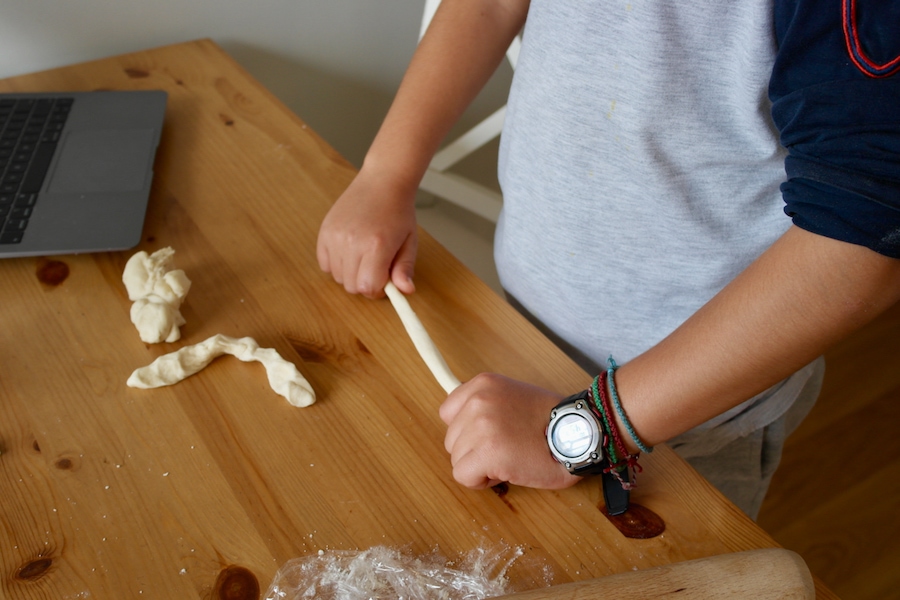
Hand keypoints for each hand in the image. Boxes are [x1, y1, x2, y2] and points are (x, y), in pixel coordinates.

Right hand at [317, 167, 417, 297]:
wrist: (381, 183)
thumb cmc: (398, 212)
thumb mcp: (409, 242)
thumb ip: (405, 268)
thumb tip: (405, 291)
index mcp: (376, 246)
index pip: (368, 287)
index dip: (378, 290)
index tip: (385, 281)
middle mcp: (352, 242)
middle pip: (351, 286)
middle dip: (365, 283)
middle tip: (376, 266)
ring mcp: (335, 237)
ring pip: (338, 277)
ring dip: (351, 274)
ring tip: (363, 255)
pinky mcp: (325, 232)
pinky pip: (325, 264)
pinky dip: (336, 264)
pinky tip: (350, 251)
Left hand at [439, 373, 580, 489]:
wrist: (580, 432)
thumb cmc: (551, 421)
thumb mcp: (512, 395)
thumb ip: (486, 406)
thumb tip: (462, 428)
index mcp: (483, 384)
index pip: (448, 413)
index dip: (468, 431)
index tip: (492, 435)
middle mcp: (478, 401)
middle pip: (452, 440)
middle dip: (475, 450)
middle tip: (508, 448)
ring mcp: (480, 427)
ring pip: (457, 460)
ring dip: (480, 466)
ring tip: (511, 458)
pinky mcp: (487, 453)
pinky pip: (464, 477)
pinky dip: (482, 482)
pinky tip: (506, 472)